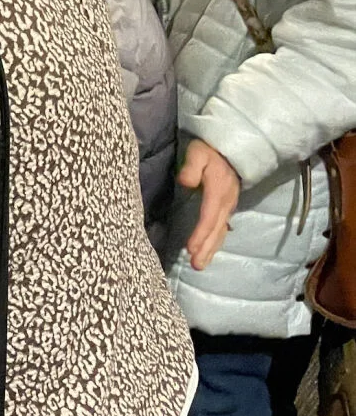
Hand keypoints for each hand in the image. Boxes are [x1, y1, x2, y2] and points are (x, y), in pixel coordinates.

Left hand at [179, 139, 241, 269]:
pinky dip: (215, 242)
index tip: (191, 248)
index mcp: (218, 191)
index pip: (208, 217)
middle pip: (216, 230)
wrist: (230, 150)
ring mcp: (228, 206)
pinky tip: (209, 251)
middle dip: (206, 248)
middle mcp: (226, 202)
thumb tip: (185, 182)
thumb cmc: (210, 151)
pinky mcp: (226, 207)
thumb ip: (192, 166)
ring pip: (220, 232)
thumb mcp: (198, 153)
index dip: (200, 233)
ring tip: (200, 265)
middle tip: (196, 266)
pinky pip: (221, 228)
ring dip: (211, 249)